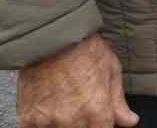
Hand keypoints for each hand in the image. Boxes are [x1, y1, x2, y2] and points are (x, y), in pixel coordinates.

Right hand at [16, 33, 137, 127]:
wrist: (51, 37)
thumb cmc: (84, 49)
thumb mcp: (111, 71)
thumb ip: (118, 102)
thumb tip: (130, 121)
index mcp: (96, 110)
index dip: (102, 127)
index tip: (100, 121)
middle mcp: (72, 120)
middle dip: (84, 126)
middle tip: (82, 111)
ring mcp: (47, 121)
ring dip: (63, 126)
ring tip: (65, 108)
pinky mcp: (27, 119)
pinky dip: (43, 126)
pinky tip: (48, 113)